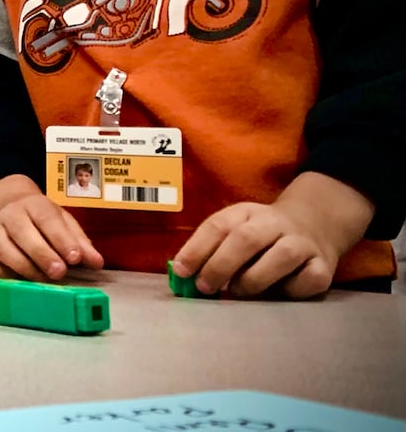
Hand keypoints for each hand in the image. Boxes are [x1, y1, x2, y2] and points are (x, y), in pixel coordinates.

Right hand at [0, 175, 102, 281]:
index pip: (47, 218)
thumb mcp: (63, 222)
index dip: (61, 239)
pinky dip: (5, 274)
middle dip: (41, 254)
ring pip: (2, 247)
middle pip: (21, 232)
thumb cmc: (41, 220)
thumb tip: (96, 263)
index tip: (75, 258)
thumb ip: (80, 242)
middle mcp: (10, 214)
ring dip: (23, 266)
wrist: (6, 206)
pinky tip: (22, 282)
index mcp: (34, 204)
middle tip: (60, 272)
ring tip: (44, 281)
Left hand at [171, 173, 372, 298]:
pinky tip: (278, 293)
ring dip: (253, 279)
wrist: (315, 224)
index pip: (218, 225)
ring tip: (237, 292)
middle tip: (204, 286)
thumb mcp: (235, 230)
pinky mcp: (324, 267)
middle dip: (221, 265)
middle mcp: (275, 223)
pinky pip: (307, 281)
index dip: (196, 249)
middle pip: (246, 238)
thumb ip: (211, 250)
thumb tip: (184, 276)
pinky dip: (289, 291)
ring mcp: (302, 244)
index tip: (181, 272)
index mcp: (246, 212)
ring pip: (281, 257)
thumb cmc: (262, 237)